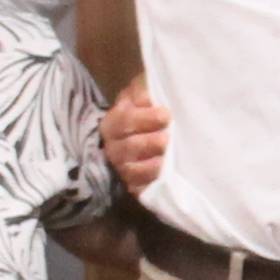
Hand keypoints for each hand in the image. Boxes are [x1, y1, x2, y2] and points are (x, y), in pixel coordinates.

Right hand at [103, 73, 169, 197]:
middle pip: (128, 148)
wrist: (134, 139)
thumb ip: (142, 91)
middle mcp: (114, 148)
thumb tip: (147, 96)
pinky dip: (150, 184)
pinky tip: (161, 177)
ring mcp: (122, 169)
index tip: (166, 114)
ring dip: (150, 166)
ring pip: (132, 171)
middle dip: (148, 143)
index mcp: (113, 123)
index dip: (144, 119)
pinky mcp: (134, 185)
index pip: (124, 121)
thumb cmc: (139, 114)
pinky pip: (139, 188)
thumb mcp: (138, 97)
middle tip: (166, 139)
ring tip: (165, 158)